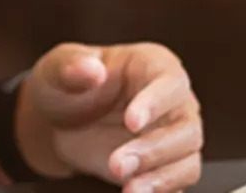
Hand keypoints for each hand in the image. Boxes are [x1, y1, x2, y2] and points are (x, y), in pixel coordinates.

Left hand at [14, 42, 202, 192]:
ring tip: (129, 189)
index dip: (155, 102)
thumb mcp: (57, 69)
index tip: (131, 122)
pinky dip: (161, 191)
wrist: (59, 123)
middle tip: (117, 164)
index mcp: (153, 65)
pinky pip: (179, 181)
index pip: (170, 82)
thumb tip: (91, 69)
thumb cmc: (67, 87)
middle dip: (153, 149)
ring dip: (160, 177)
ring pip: (187, 159)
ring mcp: (173, 135)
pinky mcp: (166, 165)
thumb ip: (71, 66)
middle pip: (185, 126)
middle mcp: (172, 100)